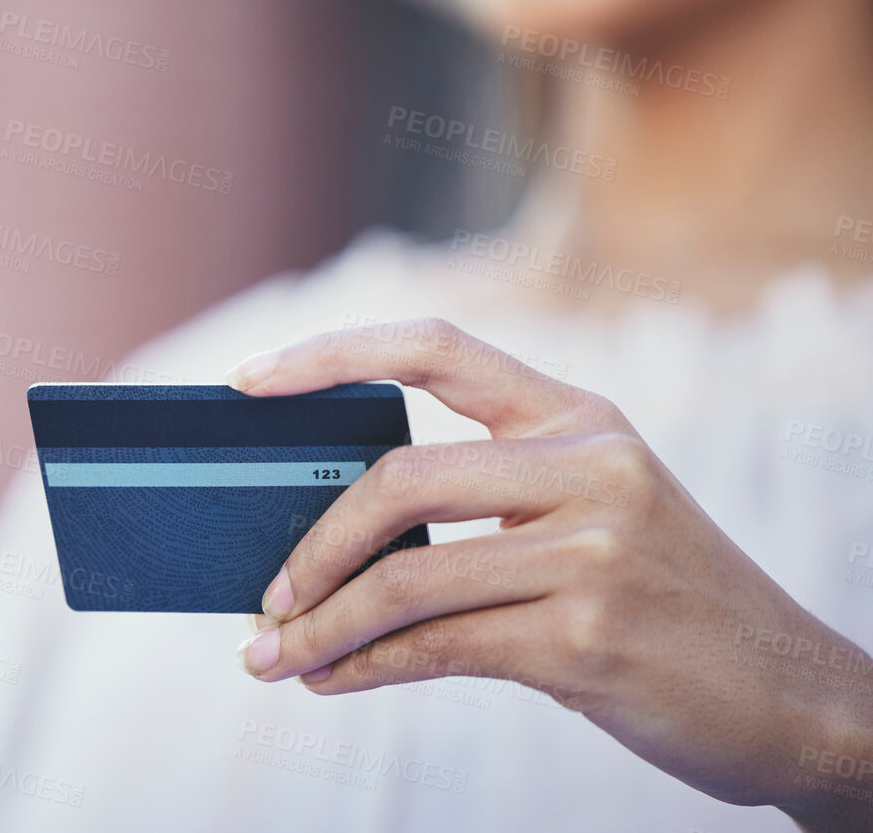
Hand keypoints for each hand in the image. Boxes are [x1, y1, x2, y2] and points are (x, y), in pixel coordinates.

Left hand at [225, 319, 872, 831]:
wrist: (795, 697)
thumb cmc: (667, 603)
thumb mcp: (593, 516)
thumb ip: (483, 501)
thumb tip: (328, 537)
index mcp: (580, 417)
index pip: (435, 346)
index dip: (331, 354)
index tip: (247, 381)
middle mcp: (590, 466)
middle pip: (399, 480)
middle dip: (312, 547)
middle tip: (266, 596)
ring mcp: (593, 552)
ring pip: (404, 580)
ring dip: (320, 628)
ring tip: (274, 656)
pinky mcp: (588, 639)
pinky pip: (435, 648)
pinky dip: (364, 669)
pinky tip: (332, 680)